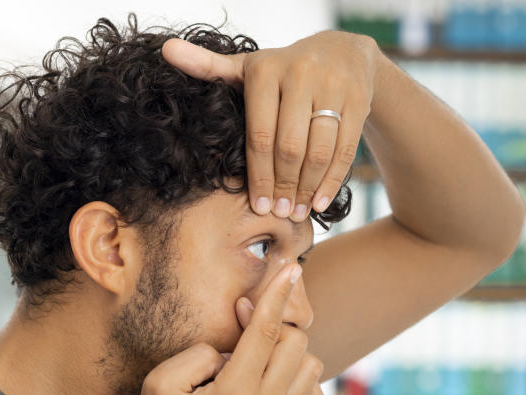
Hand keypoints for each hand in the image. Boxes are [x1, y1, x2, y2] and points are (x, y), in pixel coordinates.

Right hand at [131, 264, 326, 394]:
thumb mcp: (159, 385)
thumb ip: (196, 354)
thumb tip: (231, 347)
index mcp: (236, 393)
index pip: (267, 331)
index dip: (278, 294)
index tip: (291, 267)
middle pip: (296, 343)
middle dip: (273, 323)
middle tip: (242, 323)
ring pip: (311, 365)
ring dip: (289, 351)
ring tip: (257, 356)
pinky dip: (302, 380)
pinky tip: (275, 378)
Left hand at [162, 31, 379, 220]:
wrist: (344, 52)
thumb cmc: (284, 70)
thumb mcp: (248, 67)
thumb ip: (209, 67)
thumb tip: (166, 51)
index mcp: (266, 71)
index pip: (260, 136)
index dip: (259, 175)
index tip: (259, 205)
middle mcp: (301, 75)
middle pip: (289, 147)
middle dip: (284, 185)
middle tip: (280, 212)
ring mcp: (333, 88)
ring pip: (318, 151)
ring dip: (308, 188)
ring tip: (299, 211)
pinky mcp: (358, 102)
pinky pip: (345, 150)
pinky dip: (332, 181)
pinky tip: (320, 202)